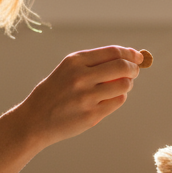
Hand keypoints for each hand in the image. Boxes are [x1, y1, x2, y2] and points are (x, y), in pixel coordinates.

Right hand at [15, 47, 145, 147]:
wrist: (34, 120)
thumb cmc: (54, 93)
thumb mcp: (67, 70)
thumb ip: (92, 64)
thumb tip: (125, 57)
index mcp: (74, 61)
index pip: (112, 52)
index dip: (129, 53)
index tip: (137, 56)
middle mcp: (81, 77)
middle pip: (122, 67)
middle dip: (133, 68)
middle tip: (134, 71)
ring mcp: (86, 97)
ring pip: (123, 85)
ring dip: (128, 84)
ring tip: (122, 86)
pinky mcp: (91, 115)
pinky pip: (117, 101)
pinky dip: (119, 98)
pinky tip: (111, 98)